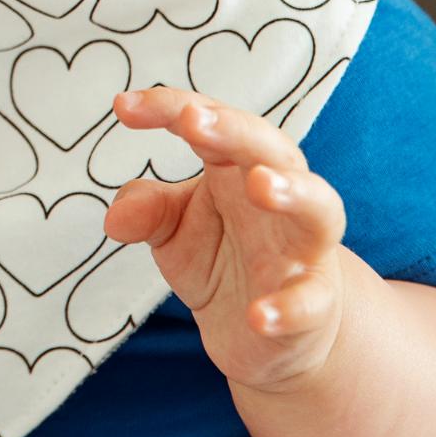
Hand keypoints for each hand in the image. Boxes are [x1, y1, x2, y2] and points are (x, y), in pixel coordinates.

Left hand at [103, 87, 348, 390]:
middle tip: (193, 119)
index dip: (169, 108)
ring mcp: (303, 250)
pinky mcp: (315, 304)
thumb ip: (148, 211)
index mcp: (236, 168)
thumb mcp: (173, 231)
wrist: (271, 329)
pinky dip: (287, 306)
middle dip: (234, 130)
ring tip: (260, 184)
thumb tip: (116, 217)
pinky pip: (310, 301)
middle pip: (270, 150)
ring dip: (293, 192)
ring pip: (319, 210)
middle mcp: (278, 199)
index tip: (122, 107)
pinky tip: (257, 315)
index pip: (209, 122)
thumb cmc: (222, 255)